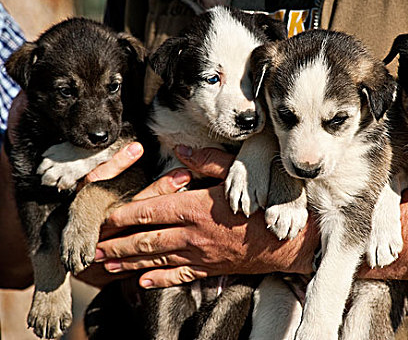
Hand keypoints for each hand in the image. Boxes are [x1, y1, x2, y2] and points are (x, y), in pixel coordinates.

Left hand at [95, 146, 317, 288]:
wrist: (288, 240)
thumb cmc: (265, 203)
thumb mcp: (238, 173)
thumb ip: (207, 161)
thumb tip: (181, 151)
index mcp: (195, 208)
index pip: (149, 211)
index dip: (123, 215)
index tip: (105, 217)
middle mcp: (192, 235)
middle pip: (145, 240)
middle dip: (116, 244)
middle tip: (94, 247)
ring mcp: (199, 255)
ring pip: (156, 261)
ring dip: (128, 263)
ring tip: (107, 264)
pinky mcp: (210, 269)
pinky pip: (178, 277)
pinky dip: (158, 280)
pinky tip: (142, 282)